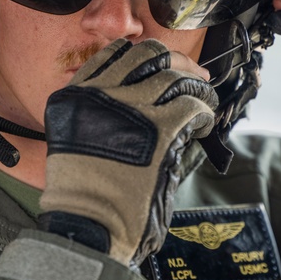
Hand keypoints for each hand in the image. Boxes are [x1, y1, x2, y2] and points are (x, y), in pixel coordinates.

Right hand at [39, 39, 217, 266]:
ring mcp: (131, 108)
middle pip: (149, 54)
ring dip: (197, 88)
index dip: (146, 57)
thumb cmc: (86, 194)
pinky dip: (204, 112)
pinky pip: (192, 104)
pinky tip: (203, 126)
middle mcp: (100, 94)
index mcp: (75, 96)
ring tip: (205, 104)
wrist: (87, 225)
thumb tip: (151, 95)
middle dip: (178, 61)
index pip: (114, 53)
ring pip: (176, 76)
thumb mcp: (78, 140)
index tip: (163, 65)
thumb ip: (105, 112)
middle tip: (195, 75)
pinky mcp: (160, 128)